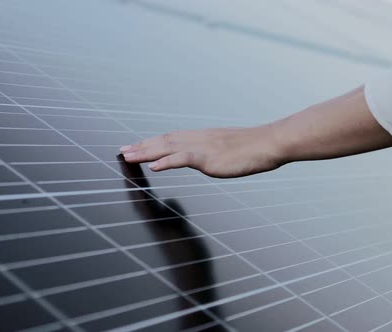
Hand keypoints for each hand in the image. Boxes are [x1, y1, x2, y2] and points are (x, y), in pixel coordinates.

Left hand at [119, 126, 285, 177]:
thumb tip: (202, 159)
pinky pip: (183, 158)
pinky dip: (167, 161)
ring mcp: (202, 147)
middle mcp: (197, 139)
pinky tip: (154, 166)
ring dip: (145, 152)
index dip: (151, 143)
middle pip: (163, 141)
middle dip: (141, 146)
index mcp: (200, 138)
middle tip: (122, 151)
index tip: (135, 146)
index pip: (169, 139)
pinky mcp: (209, 157)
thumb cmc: (252, 149)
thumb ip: (210, 154)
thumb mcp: (226, 150)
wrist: (270, 143)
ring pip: (167, 147)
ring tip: (128, 156)